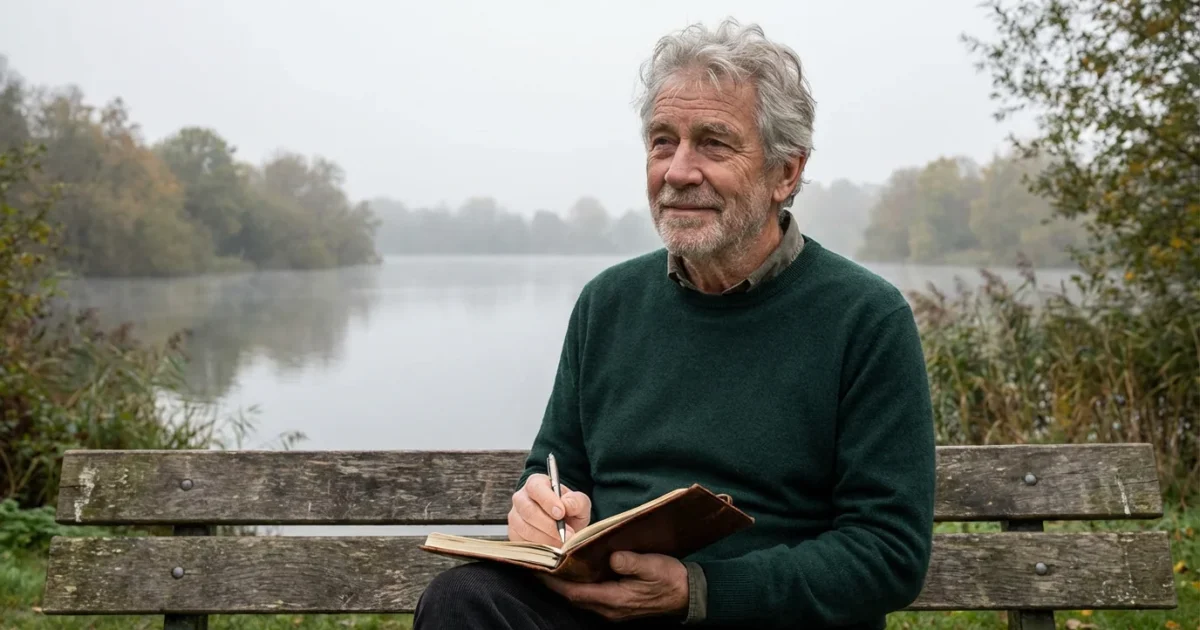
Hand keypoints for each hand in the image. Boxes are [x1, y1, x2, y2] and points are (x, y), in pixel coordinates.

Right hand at [508, 473, 591, 545]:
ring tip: (562, 541)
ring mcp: (515, 516)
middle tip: (566, 534)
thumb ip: (577, 501)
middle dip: (549, 525)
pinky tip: (552, 546)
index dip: (547, 501)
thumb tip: (567, 504)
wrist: (563, 526)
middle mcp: (521, 498)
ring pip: (525, 528)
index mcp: (536, 483)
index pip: (536, 488)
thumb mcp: (580, 503)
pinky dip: (539, 547)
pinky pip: (522, 542)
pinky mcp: (513, 533)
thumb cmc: (569, 511)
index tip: (561, 513)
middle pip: (528, 510)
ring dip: (546, 538)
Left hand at [539, 551, 689, 620]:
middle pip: (574, 596)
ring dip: (567, 583)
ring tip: (554, 564)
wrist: (688, 595)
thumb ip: (631, 563)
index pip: (576, 592)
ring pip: (581, 596)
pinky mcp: (617, 604)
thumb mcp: (653, 567)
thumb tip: (612, 557)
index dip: (555, 582)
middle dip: (555, 582)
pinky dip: (580, 584)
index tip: (539, 569)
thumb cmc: (670, 580)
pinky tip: (577, 570)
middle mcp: (609, 608)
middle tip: (540, 563)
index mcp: (615, 599)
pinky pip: (591, 595)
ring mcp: (613, 608)